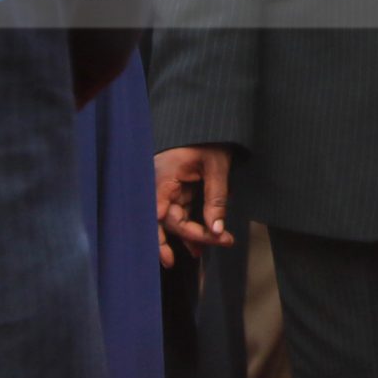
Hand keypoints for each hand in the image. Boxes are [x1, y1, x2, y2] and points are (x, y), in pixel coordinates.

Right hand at [155, 144, 236, 267]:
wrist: (209, 123)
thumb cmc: (210, 140)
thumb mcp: (217, 167)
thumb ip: (216, 198)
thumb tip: (216, 230)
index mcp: (164, 178)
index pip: (164, 215)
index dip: (171, 236)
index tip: (177, 254)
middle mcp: (160, 186)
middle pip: (168, 220)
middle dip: (190, 236)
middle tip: (207, 250)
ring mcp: (168, 188)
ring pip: (173, 220)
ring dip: (188, 236)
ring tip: (199, 253)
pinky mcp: (177, 189)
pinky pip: (180, 212)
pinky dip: (191, 225)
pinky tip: (199, 243)